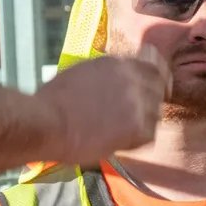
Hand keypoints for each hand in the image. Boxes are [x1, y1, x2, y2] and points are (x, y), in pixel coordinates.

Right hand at [35, 47, 169, 166]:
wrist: (47, 123)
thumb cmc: (53, 100)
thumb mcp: (81, 71)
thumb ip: (104, 71)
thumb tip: (111, 77)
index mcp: (118, 63)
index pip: (154, 65)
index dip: (157, 78)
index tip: (157, 86)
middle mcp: (132, 80)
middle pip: (159, 89)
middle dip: (152, 101)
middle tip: (140, 115)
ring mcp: (137, 103)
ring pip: (156, 113)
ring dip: (144, 122)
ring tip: (125, 131)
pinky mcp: (136, 128)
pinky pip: (150, 135)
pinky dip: (138, 140)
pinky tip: (121, 142)